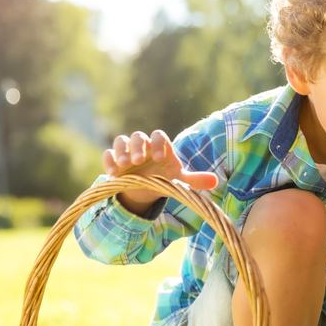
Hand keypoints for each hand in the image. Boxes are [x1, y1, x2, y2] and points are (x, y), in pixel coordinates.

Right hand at [103, 130, 217, 214]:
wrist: (145, 189)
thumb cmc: (164, 179)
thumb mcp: (179, 181)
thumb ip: (194, 180)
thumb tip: (216, 181)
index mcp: (160, 147)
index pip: (159, 136)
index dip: (158, 144)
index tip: (159, 157)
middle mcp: (144, 147)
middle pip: (138, 136)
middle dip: (138, 147)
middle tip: (139, 161)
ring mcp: (127, 152)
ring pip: (121, 141)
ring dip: (122, 152)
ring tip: (124, 166)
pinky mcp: (114, 161)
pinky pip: (108, 154)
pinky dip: (109, 161)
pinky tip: (113, 174)